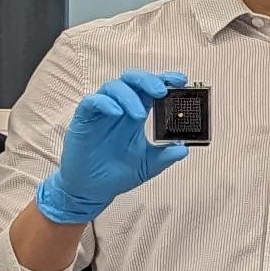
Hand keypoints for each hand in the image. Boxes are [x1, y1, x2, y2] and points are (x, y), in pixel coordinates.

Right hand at [35, 67, 192, 226]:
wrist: (91, 191)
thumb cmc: (118, 174)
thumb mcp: (148, 165)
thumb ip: (166, 156)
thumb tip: (185, 148)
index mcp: (136, 113)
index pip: (151, 88)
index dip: (165, 79)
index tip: (181, 80)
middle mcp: (120, 108)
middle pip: (132, 79)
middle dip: (148, 80)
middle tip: (162, 91)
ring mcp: (101, 112)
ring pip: (113, 86)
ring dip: (129, 95)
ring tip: (140, 115)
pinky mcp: (83, 119)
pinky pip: (92, 101)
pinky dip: (105, 103)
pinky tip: (117, 113)